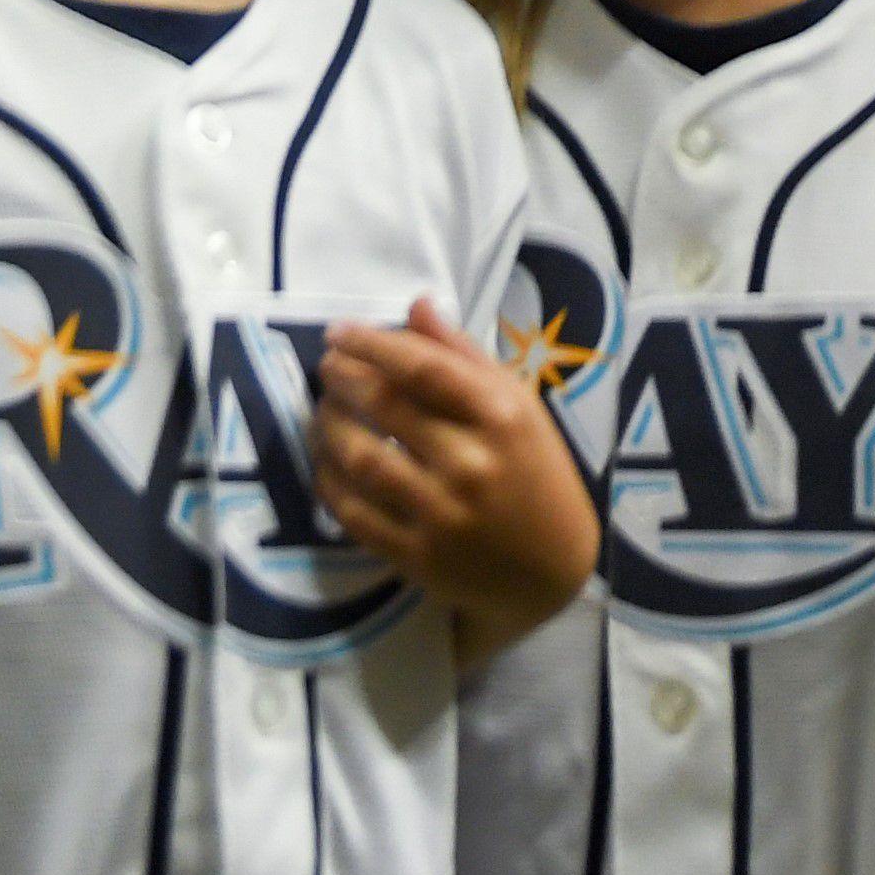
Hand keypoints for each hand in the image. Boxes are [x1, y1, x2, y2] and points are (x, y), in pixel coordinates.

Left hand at [315, 299, 600, 644]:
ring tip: (323, 410)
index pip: (422, 368)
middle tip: (327, 367)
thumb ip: (466, 355)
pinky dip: (328, 481)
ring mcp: (442, 514)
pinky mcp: (417, 556)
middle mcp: (471, 463)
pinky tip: (326, 460)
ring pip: (360, 458)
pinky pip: (354, 513)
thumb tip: (416, 305)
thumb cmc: (535, 471)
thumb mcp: (519, 405)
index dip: (372, 344)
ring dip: (328, 426)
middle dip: (342, 378)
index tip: (338, 332)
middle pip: (385, 407)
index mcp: (501, 417)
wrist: (552, 569)